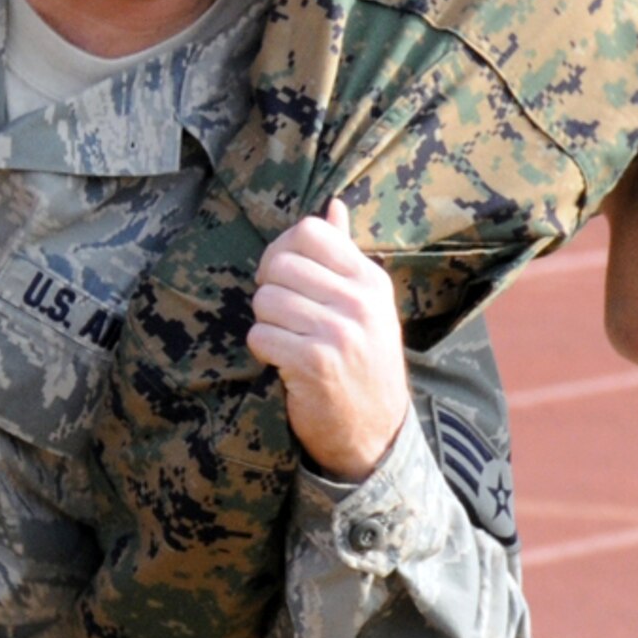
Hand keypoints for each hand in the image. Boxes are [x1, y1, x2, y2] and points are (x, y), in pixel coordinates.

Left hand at [247, 199, 410, 481]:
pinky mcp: (316, 363)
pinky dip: (263, 350)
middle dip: (268, 289)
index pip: (310, 231)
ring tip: (286, 339)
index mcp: (370, 279)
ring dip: (265, 322)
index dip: (282, 248)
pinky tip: (284, 362)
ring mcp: (340, 332)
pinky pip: (261, 336)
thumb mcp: (366, 304)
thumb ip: (344, 253)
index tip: (281, 275)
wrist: (376, 432)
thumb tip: (332, 204)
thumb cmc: (363, 360)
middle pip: (280, 264)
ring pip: (266, 300)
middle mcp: (360, 301)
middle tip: (281, 315)